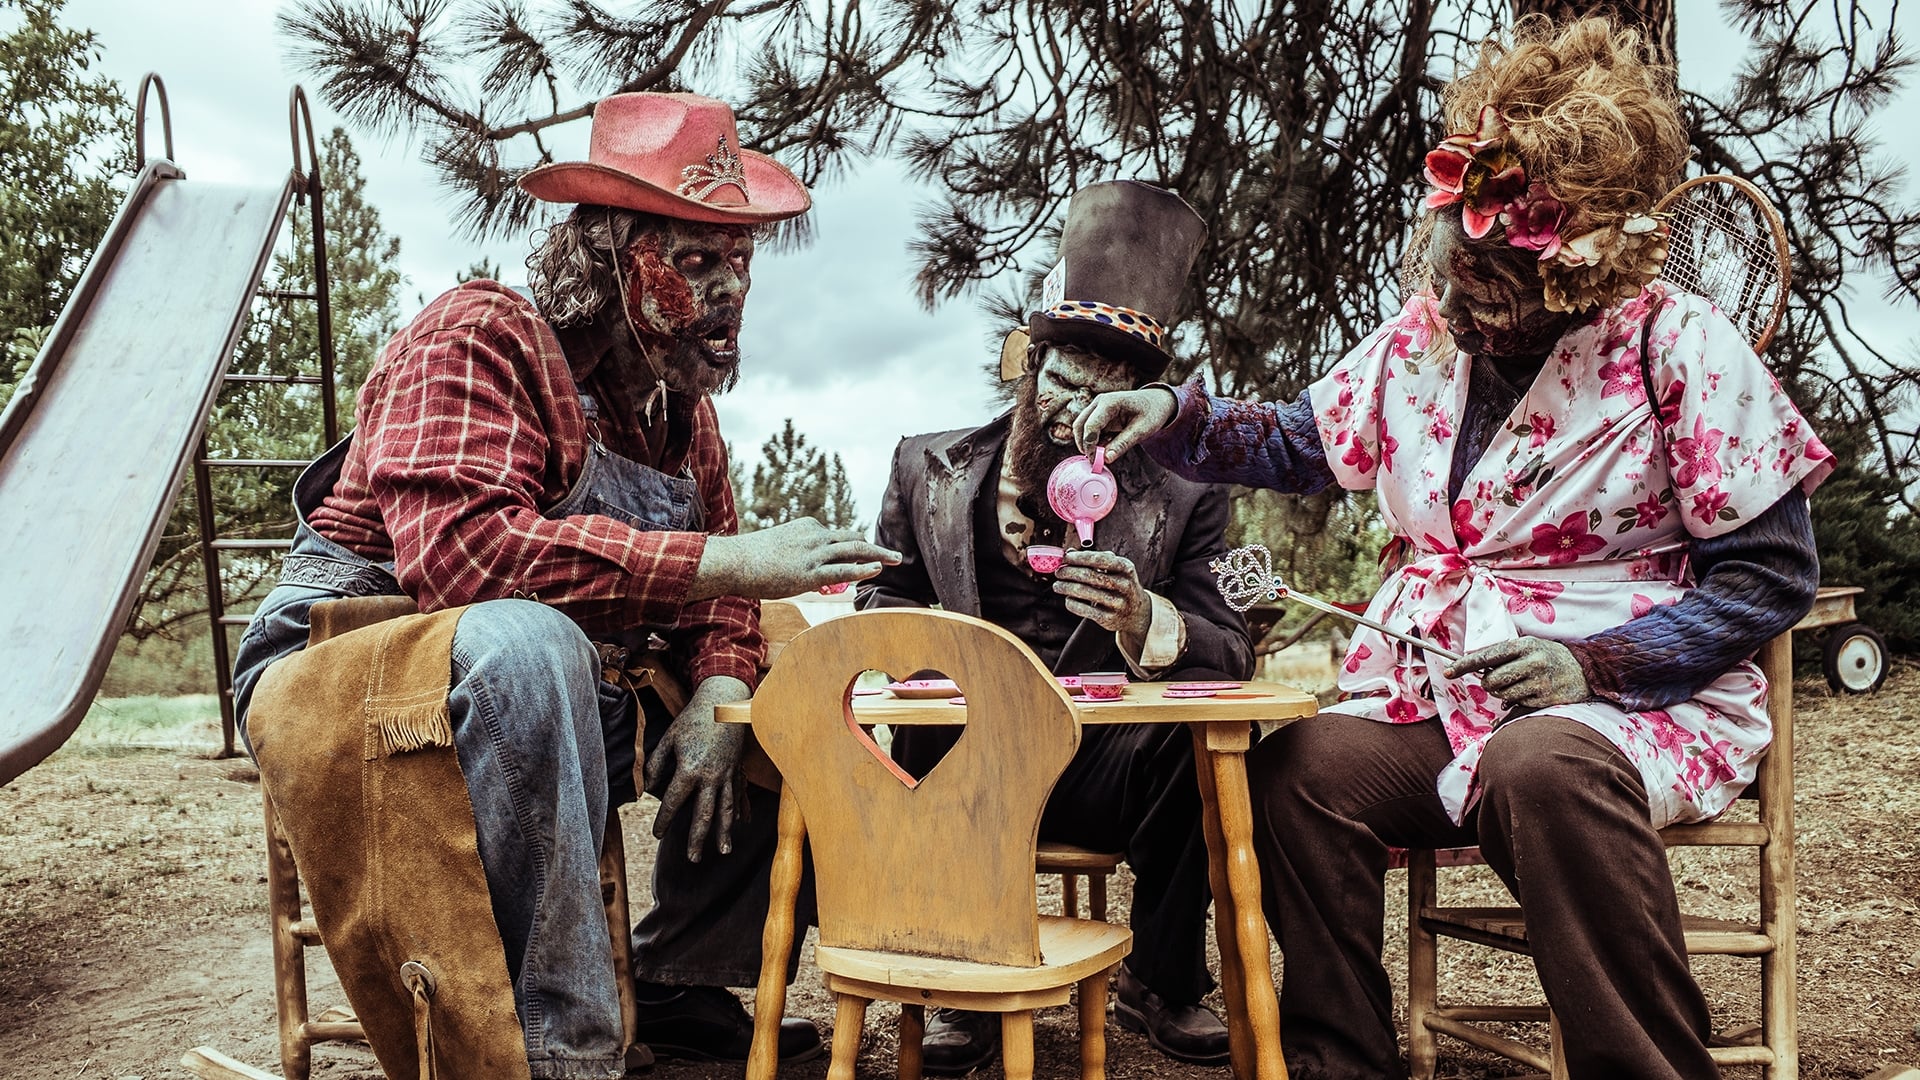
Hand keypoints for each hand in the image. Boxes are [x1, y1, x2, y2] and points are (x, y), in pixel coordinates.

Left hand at [645, 675, 751, 860]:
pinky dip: (741, 811)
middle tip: (693, 859)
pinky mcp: (738, 770)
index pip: (674, 802)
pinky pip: (740, 795)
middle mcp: (711, 777)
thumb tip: (645, 788)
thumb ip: (655, 764)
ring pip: (726, 809)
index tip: (657, 833)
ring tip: (724, 851)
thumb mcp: (669, 739)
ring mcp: (728, 775)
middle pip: (704, 814)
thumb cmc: (692, 719)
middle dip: (698, 838)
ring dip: (725, 832)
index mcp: (690, 769)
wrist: (724, 702)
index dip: (664, 820)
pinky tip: (742, 825)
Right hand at [693, 517, 901, 600]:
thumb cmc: (751, 558)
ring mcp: (814, 554)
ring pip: (855, 551)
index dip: (855, 549)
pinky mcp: (809, 573)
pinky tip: (878, 569)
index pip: (838, 536)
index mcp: (809, 526)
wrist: (734, 561)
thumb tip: (807, 570)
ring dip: (879, 555)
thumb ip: (798, 554)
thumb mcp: (779, 548)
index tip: (869, 557)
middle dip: (877, 548)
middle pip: (854, 539)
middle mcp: (815, 536)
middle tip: (897, 555)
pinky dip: (862, 569)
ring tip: (897, 560)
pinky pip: (842, 570)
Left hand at [1053, 549, 1152, 641]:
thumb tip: (1069, 552)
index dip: (1079, 558)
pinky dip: (1071, 603)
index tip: (1065, 557)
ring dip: (1065, 587)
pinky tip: (1068, 599)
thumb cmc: (1120, 584)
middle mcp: (1124, 585)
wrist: (1137, 612)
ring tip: (1057, 586)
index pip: (1099, 559)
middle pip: (1089, 576)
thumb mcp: (1115, 569)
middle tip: (1058, 572)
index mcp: (1126, 568)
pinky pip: (1083, 609)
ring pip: (1083, 592)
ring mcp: (1118, 603)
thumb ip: (1094, 559)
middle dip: (1069, 572)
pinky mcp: (1109, 619)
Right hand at [1074, 387, 1177, 459]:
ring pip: (1082, 428)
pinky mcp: (1099, 415)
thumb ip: (1123, 444)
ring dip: (1089, 443)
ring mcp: (1097, 408)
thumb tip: (1106, 459)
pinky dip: (1095, 441)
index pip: (1091, 425)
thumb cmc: (1152, 413)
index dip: (1090, 445)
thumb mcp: (1141, 430)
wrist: (1157, 402)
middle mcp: (1099, 403)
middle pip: (1080, 425)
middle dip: (1084, 444)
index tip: (1096, 460)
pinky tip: (1108, 446)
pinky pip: (1090, 430)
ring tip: (1104, 454)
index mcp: (1110, 402)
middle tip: (1095, 461)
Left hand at [1444, 637, 1588, 707]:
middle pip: (1491, 680)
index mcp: (1524, 645)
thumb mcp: (1530, 647)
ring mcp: (1540, 682)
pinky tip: (1529, 693)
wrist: (1586, 670)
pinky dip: (1516, 702)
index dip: (1464, 665)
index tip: (1447, 672)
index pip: (1486, 656)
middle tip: (1496, 681)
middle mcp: (1532, 662)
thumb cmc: (1549, 657)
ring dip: (1502, 694)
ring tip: (1517, 685)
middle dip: (1488, 684)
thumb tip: (1476, 668)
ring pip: (1503, 695)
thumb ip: (1505, 655)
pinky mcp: (1546, 699)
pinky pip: (1518, 705)